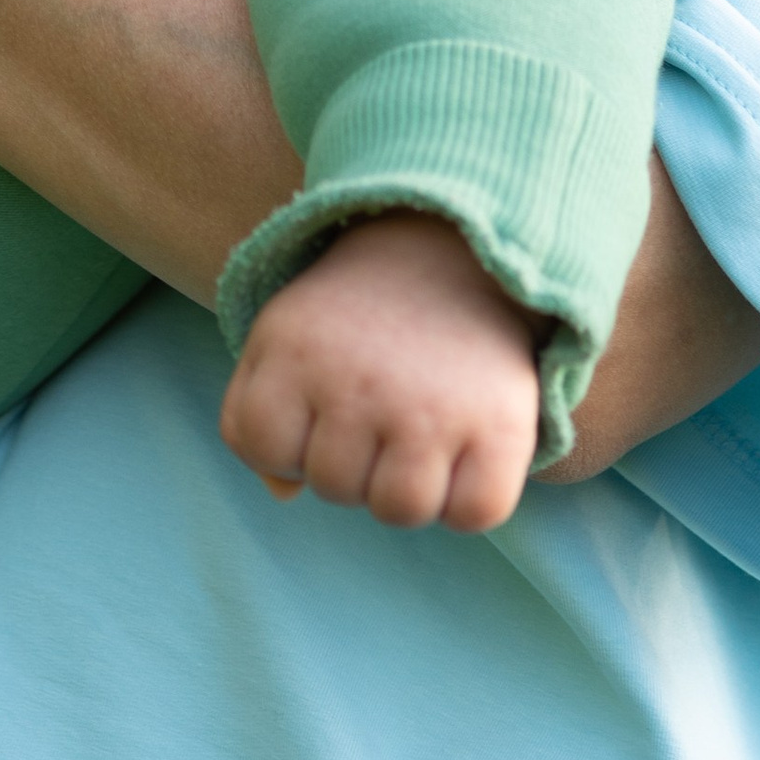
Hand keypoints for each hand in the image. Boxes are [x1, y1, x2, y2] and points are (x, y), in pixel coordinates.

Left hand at [218, 210, 544, 533]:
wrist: (460, 246)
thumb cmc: (360, 313)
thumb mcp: (288, 338)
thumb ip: (257, 414)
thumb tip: (284, 492)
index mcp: (293, 350)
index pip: (262, 447)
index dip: (287, 442)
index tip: (319, 406)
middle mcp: (358, 381)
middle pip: (333, 487)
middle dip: (354, 461)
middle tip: (381, 405)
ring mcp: (431, 407)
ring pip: (400, 510)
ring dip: (408, 485)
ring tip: (419, 431)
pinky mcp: (501, 426)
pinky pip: (475, 513)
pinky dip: (471, 499)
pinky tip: (467, 449)